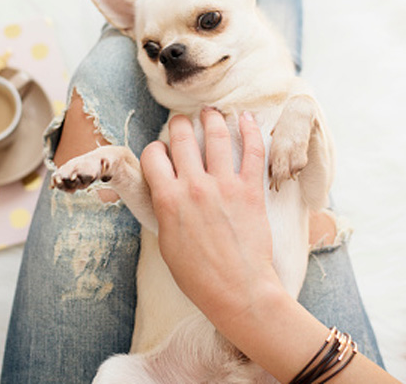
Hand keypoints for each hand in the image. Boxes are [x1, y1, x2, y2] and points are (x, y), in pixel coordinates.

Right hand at [140, 108, 281, 324]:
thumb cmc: (199, 277)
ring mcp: (224, 186)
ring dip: (211, 118)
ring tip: (210, 113)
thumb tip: (164, 191)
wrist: (238, 292)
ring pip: (215, 135)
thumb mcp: (167, 243)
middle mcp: (194, 186)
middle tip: (182, 122)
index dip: (155, 150)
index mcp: (167, 200)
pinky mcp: (251, 190)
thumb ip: (164, 210)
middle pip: (181, 137)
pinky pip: (252, 150)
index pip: (153, 155)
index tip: (161, 153)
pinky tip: (245, 117)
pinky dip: (250, 129)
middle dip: (178, 124)